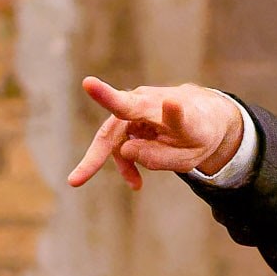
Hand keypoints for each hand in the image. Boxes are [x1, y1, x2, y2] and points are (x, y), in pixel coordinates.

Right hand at [66, 77, 245, 189]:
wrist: (201, 113)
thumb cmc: (197, 135)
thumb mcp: (189, 157)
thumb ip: (159, 158)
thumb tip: (124, 150)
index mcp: (179, 114)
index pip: (167, 111)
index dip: (163, 109)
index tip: (118, 90)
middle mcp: (151, 102)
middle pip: (118, 128)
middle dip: (98, 154)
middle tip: (75, 180)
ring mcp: (134, 103)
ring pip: (114, 138)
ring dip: (121, 164)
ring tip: (136, 184)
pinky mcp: (125, 112)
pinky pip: (118, 141)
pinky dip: (126, 161)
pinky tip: (136, 181)